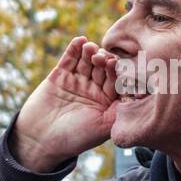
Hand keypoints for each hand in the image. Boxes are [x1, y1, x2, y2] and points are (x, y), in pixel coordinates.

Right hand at [11, 37, 118, 171]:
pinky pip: (69, 59)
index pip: (116, 81)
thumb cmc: (74, 138)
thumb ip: (120, 110)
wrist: (40, 140)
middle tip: (102, 56)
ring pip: (87, 61)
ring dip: (89, 52)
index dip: (116, 72)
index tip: (115, 65)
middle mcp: (95, 89)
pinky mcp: (60, 75)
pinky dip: (74, 49)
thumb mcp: (103, 127)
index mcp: (108, 101)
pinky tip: (79, 41)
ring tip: (90, 47)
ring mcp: (78, 80)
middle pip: (102, 68)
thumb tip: (139, 95)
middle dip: (103, 60)